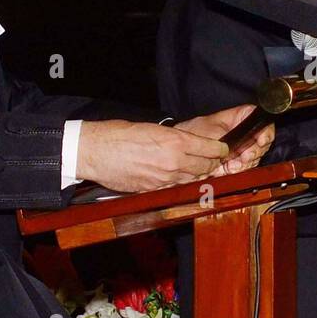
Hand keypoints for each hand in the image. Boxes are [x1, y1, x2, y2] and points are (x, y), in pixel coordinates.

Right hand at [76, 119, 228, 192]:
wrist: (93, 152)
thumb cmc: (117, 135)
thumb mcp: (151, 128)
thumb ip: (173, 138)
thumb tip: (186, 143)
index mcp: (175, 141)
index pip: (211, 149)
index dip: (220, 149)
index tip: (223, 148)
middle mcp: (174, 162)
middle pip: (206, 167)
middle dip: (211, 163)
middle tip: (213, 159)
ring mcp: (164, 178)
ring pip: (192, 179)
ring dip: (197, 174)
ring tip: (197, 168)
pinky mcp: (153, 189)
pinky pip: (174, 186)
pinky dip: (179, 182)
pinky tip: (177, 177)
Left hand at [175, 104, 274, 175]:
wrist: (181, 148)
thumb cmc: (194, 132)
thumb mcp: (213, 131)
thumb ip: (230, 139)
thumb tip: (243, 150)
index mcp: (242, 118)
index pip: (263, 123)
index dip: (266, 133)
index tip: (261, 141)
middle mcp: (245, 132)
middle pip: (262, 143)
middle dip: (254, 153)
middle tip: (244, 158)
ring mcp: (241, 148)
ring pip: (255, 157)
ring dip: (245, 164)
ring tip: (232, 165)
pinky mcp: (236, 161)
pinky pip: (245, 168)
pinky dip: (238, 171)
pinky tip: (228, 169)